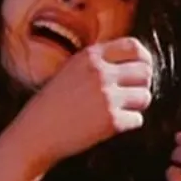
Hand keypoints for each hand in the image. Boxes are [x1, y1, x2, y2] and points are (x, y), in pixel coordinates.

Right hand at [13, 37, 155, 172]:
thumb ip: (100, 60)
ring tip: (118, 109)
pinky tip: (110, 124)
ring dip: (136, 105)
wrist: (35, 134)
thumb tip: (137, 60)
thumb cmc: (54, 102)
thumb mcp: (72, 68)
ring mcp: (107, 97)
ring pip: (145, 97)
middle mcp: (101, 73)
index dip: (144, 58)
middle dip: (142, 84)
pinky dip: (128, 123)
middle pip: (145, 72)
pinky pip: (137, 119)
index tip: (142, 68)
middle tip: (131, 93)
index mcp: (91, 56)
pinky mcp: (111, 121)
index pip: (134, 46)